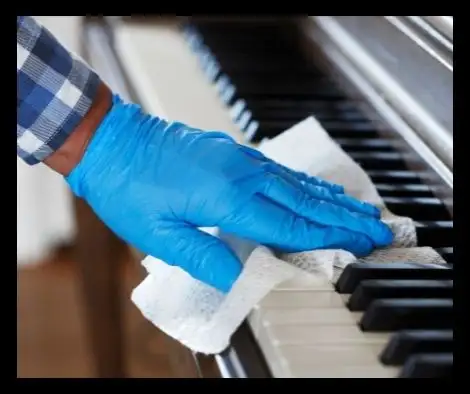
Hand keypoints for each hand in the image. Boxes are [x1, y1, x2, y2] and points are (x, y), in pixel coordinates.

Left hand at [67, 96, 392, 291]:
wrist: (112, 141)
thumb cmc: (128, 187)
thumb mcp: (158, 234)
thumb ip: (203, 256)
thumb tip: (237, 277)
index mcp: (227, 197)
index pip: (290, 224)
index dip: (327, 238)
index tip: (358, 245)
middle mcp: (242, 174)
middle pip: (304, 201)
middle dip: (343, 218)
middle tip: (376, 229)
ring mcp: (239, 159)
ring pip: (296, 183)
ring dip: (329, 199)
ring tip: (358, 209)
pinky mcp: (232, 153)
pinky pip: (278, 170)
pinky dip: (303, 183)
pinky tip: (315, 189)